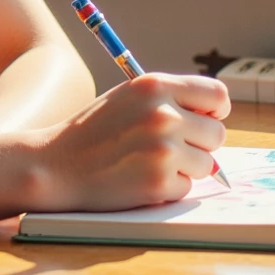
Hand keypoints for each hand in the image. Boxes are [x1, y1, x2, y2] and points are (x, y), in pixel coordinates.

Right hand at [29, 72, 229, 211]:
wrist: (57, 165)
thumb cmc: (95, 130)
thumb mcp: (130, 97)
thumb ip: (170, 99)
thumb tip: (214, 119)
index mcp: (156, 85)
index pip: (217, 94)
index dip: (216, 111)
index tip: (206, 121)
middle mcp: (163, 114)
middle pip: (217, 134)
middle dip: (200, 144)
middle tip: (172, 148)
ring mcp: (163, 150)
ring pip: (206, 164)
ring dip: (185, 168)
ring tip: (150, 162)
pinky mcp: (159, 183)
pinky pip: (186, 189)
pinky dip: (169, 189)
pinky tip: (140, 179)